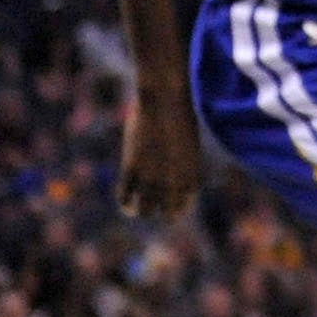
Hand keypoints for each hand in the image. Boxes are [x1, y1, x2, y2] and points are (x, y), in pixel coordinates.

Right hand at [117, 83, 203, 221]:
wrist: (165, 100)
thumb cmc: (178, 113)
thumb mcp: (185, 140)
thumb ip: (180, 158)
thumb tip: (171, 164)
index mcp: (191, 176)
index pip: (185, 206)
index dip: (177, 206)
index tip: (170, 202)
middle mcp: (173, 182)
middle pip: (168, 215)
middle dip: (162, 211)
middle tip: (155, 205)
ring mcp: (152, 177)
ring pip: (144, 210)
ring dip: (142, 211)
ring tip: (138, 208)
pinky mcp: (131, 169)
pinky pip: (125, 198)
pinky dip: (125, 205)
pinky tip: (126, 204)